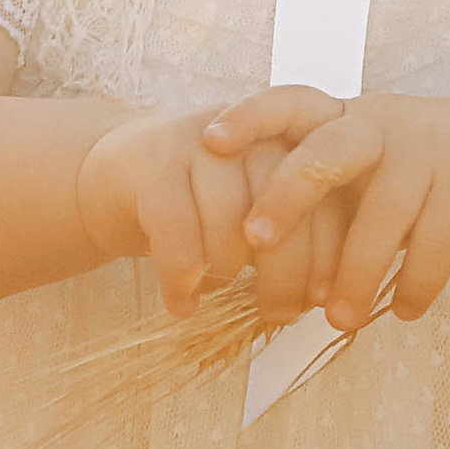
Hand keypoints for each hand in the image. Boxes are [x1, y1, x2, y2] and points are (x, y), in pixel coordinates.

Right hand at [74, 93, 349, 319]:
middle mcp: (251, 132)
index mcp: (292, 139)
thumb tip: (325, 297)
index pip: (325, 195)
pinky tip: (182, 305)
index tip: (319, 298)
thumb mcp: (260, 212)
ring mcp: (199, 142)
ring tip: (218, 291)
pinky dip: (181, 275)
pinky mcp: (153, 164)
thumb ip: (299, 237)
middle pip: (283, 204)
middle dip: (285, 272)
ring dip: (227, 269)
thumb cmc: (207, 207)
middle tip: (279, 315)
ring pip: (229, 217)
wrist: (122, 173)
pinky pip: (176, 227)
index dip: (327, 252)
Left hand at [204, 88, 449, 329]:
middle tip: (256, 241)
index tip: (207, 143)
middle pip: (327, 153)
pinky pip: (434, 247)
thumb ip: (312, 190)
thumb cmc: (407, 167)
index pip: (290, 103)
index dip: (248, 118)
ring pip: (382, 217)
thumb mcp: (358, 159)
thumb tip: (246, 258)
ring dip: (356, 275)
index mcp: (343, 118)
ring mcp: (428, 157)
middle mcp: (381, 128)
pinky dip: (415, 286)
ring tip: (339, 319)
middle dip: (287, 196)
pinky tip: (404, 310)